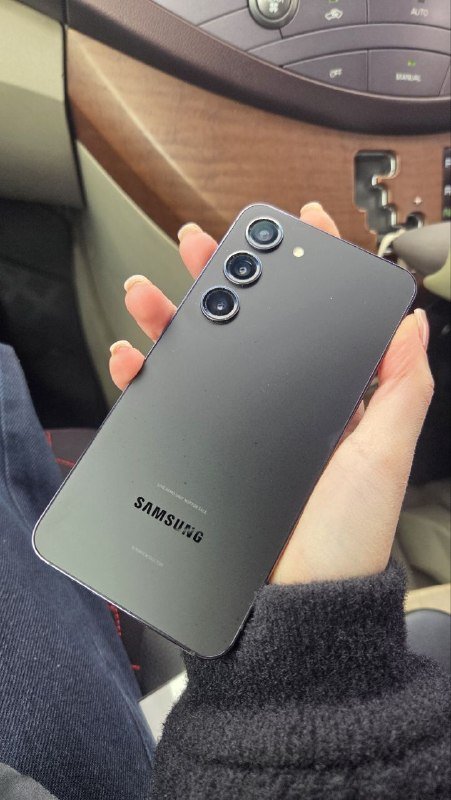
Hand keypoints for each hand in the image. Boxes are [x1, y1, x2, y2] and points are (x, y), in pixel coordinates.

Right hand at [109, 204, 433, 584]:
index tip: (302, 226)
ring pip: (205, 354)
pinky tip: (136, 357)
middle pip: (254, 325)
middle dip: (229, 277)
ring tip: (154, 291)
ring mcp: (242, 424)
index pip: (319, 319)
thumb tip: (410, 322)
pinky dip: (148, 374)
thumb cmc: (346, 534)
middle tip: (205, 243)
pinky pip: (172, 402)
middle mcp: (285, 403)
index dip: (311, 269)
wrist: (294, 601)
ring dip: (176, 317)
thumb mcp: (384, 456)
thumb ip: (402, 388)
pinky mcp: (207, 447)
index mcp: (333, 397)